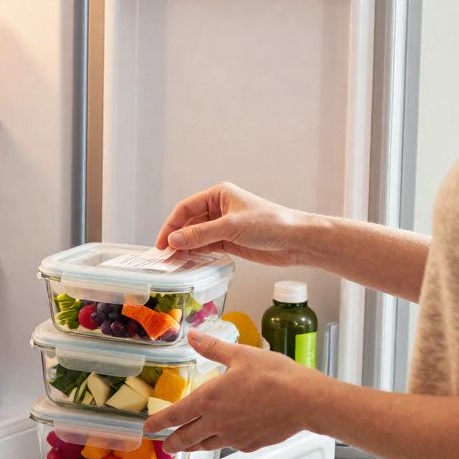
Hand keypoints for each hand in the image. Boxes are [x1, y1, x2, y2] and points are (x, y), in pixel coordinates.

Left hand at [143, 329, 320, 453]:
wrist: (304, 400)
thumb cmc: (275, 376)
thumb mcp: (240, 354)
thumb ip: (212, 348)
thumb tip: (192, 335)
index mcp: (208, 400)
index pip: (174, 416)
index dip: (158, 423)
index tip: (148, 428)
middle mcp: (216, 423)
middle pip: (185, 439)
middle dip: (171, 442)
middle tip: (165, 443)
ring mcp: (232, 437)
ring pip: (205, 446)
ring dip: (192, 446)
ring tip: (188, 445)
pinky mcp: (249, 444)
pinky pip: (228, 445)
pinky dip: (221, 442)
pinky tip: (224, 437)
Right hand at [155, 183, 309, 265]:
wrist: (296, 240)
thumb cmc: (269, 224)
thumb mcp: (231, 227)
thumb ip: (201, 234)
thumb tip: (174, 239)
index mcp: (219, 194)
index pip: (186, 208)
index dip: (171, 225)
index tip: (162, 244)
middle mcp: (219, 208)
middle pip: (189, 223)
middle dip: (177, 238)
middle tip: (165, 257)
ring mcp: (224, 226)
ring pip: (197, 236)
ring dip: (186, 248)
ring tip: (174, 263)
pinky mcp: (230, 241)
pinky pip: (207, 246)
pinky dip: (197, 254)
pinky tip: (189, 263)